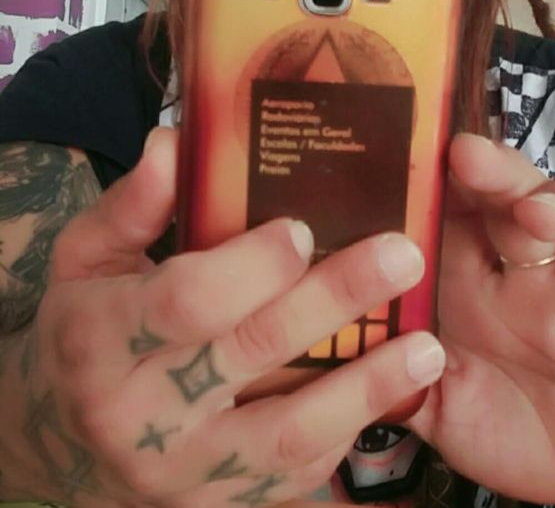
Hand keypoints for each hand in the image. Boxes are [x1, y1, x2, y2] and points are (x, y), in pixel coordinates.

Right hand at [10, 128, 444, 507]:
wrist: (65, 442)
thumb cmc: (84, 329)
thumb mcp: (85, 258)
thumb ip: (130, 205)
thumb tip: (171, 144)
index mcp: (99, 338)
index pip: (184, 301)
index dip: (250, 266)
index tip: (304, 229)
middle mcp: (139, 414)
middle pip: (249, 354)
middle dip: (332, 300)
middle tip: (402, 255)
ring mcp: (183, 470)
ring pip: (286, 434)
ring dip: (364, 388)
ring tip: (427, 347)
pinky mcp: (218, 502)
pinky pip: (293, 474)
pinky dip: (346, 430)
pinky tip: (391, 389)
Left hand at [409, 133, 554, 507]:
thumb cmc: (515, 432)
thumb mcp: (444, 409)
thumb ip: (398, 382)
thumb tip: (341, 360)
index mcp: (476, 282)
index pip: (455, 213)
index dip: (434, 183)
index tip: (405, 158)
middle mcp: (531, 272)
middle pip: (516, 196)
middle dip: (493, 171)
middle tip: (464, 156)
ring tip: (536, 213)